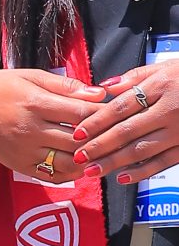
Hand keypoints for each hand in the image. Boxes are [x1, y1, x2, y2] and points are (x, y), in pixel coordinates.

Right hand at [0, 68, 106, 179]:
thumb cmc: (1, 88)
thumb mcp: (31, 77)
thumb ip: (66, 86)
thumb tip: (98, 94)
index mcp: (35, 103)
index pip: (80, 113)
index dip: (102, 114)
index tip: (116, 113)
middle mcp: (30, 130)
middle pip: (78, 140)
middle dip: (101, 138)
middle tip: (116, 135)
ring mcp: (25, 151)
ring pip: (69, 162)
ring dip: (89, 160)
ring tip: (102, 152)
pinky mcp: (20, 166)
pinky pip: (53, 176)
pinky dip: (72, 174)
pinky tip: (82, 165)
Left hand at [73, 64, 178, 183]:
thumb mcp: (165, 67)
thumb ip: (133, 78)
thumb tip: (103, 88)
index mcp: (160, 87)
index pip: (121, 107)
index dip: (97, 122)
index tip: (77, 133)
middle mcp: (169, 110)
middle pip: (127, 131)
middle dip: (100, 146)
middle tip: (79, 158)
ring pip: (142, 150)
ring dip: (115, 162)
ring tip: (94, 171)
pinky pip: (164, 161)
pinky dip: (144, 171)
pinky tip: (124, 177)